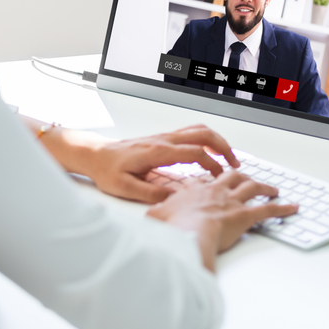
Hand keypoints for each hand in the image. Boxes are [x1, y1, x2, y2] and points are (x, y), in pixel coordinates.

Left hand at [39, 123, 240, 203]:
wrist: (94, 154)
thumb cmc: (107, 170)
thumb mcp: (124, 188)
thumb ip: (150, 194)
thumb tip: (175, 198)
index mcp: (157, 151)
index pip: (194, 152)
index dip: (211, 165)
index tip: (219, 178)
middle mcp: (163, 140)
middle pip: (202, 134)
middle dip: (222, 147)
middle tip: (234, 164)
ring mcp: (163, 137)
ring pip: (198, 130)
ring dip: (216, 141)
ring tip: (227, 158)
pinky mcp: (162, 139)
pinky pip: (190, 133)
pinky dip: (205, 140)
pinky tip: (209, 154)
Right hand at [147, 171, 298, 271]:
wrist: (187, 234)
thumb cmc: (172, 228)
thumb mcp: (154, 219)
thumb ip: (155, 216)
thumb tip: (148, 219)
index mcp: (193, 191)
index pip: (200, 181)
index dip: (205, 180)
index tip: (208, 180)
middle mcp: (214, 191)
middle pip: (230, 176)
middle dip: (240, 175)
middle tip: (245, 176)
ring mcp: (231, 201)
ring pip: (252, 186)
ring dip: (265, 187)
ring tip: (272, 188)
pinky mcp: (245, 215)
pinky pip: (268, 209)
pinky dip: (282, 208)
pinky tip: (292, 208)